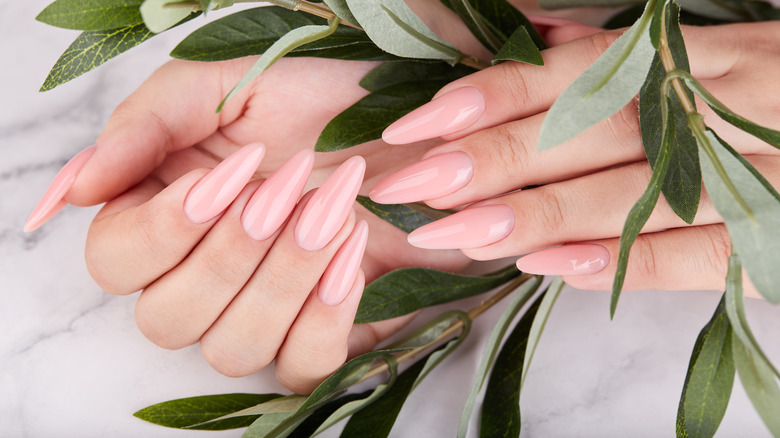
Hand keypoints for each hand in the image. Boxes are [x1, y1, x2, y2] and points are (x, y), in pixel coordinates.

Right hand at [25, 56, 468, 393]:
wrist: (416, 126)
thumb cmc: (322, 100)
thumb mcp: (229, 87)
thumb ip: (147, 125)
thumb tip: (76, 188)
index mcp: (166, 214)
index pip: (115, 263)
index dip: (164, 231)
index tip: (231, 177)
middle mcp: (205, 275)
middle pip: (167, 319)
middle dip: (232, 254)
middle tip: (290, 187)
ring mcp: (264, 312)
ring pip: (232, 349)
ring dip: (283, 279)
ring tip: (333, 212)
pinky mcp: (323, 335)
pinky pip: (301, 369)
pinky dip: (325, 319)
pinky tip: (353, 257)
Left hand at [369, 21, 779, 296]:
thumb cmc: (759, 93)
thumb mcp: (697, 57)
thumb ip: (614, 54)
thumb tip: (528, 36)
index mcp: (694, 57)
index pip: (577, 73)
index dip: (492, 96)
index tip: (417, 125)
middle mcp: (716, 110)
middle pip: (588, 132)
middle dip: (491, 158)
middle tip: (409, 185)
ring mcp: (750, 176)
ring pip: (630, 196)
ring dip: (535, 215)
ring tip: (454, 231)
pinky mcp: (772, 240)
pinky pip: (691, 257)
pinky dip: (617, 262)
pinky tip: (546, 268)